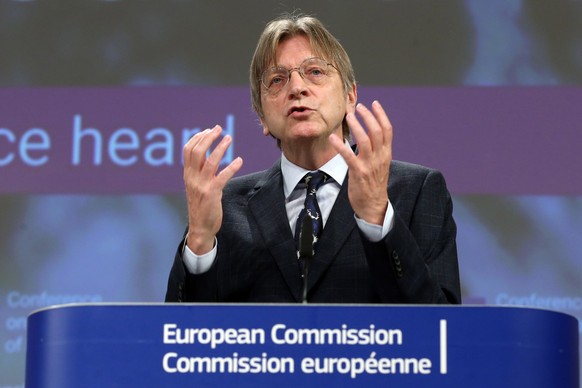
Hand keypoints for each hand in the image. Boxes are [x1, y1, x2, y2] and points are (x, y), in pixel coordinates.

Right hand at [183, 125, 242, 253]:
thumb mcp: (195, 186)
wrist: (200, 228)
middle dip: (208, 138)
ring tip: (229, 138)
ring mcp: (201, 186)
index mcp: (187, 175)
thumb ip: (197, 172)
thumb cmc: (200, 205)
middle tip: (219, 129)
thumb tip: (205, 157)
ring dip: (220, 148)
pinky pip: (223, 177)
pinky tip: (240, 161)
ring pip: (210, 162)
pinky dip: (232, 167)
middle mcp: (192, 178)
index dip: (198, 138)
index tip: (209, 130)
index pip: (188, 150)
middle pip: (197, 152)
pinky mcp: (212, 194)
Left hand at [329, 101, 391, 224]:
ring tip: (349, 116)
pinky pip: (349, 155)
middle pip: (376, 131)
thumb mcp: (380, 165)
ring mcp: (369, 165)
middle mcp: (380, 157)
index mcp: (386, 154)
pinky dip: (340, 145)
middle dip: (368, 116)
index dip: (381, 115)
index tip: (374, 103)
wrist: (374, 205)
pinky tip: (332, 138)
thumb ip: (378, 150)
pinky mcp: (358, 172)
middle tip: (358, 107)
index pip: (387, 130)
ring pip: (365, 140)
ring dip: (356, 125)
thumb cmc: (374, 184)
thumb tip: (371, 135)